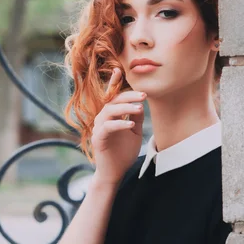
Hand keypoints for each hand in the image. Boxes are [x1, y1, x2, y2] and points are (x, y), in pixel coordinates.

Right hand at [90, 68, 145, 186]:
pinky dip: (120, 124)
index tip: (119, 70)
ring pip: (110, 111)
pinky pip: (109, 127)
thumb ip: (135, 117)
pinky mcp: (98, 138)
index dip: (113, 82)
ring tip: (140, 108)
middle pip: (113, 101)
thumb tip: (140, 103)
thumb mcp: (134, 132)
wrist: (115, 172)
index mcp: (110, 115)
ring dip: (125, 108)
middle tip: (144, 94)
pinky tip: (131, 125)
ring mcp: (99, 127)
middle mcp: (102, 118)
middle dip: (129, 96)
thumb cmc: (123, 152)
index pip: (112, 96)